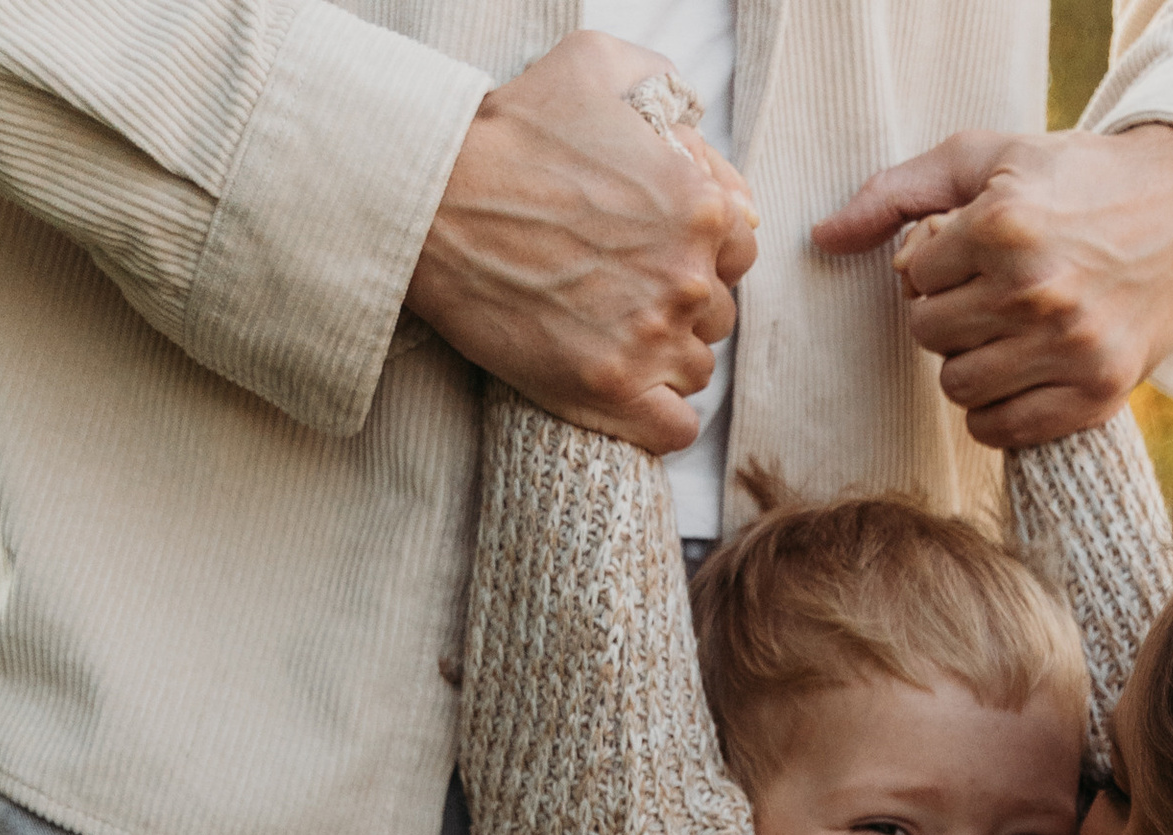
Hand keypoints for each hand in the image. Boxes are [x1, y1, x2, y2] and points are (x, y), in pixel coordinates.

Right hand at [407, 32, 759, 452]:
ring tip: (612, 331)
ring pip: (696, 370)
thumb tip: (724, 176)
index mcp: (699, 206)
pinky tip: (626, 389)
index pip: (739, 251)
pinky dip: (658, 418)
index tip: (655, 248)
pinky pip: (674, 429)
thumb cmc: (512, 132)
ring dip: (665, 358)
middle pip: (717, 313)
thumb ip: (673, 102)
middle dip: (679, 303)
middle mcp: (686, 278)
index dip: (700, 250)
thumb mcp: (598, 66)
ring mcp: (650, 340)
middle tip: (622, 287)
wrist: (432, 202)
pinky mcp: (610, 390)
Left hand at [813, 125, 1172, 445]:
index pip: (913, 278)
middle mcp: (1037, 292)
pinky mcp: (1097, 395)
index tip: (969, 252)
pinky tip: (1018, 373)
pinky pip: (1000, 430)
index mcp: (1005, 226)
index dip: (932, 266)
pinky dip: (995, 411)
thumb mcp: (986, 159)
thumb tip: (822, 236)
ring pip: (958, 387)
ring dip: (968, 363)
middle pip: (929, 336)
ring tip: (1003, 331)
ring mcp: (1070, 350)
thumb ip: (897, 191)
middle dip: (946, 314)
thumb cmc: (1073, 181)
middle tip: (986, 293)